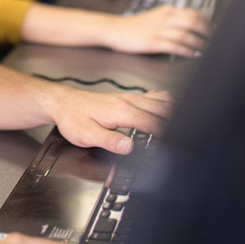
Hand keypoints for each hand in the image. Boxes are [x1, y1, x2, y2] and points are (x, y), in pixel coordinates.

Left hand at [47, 86, 174, 152]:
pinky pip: (152, 96)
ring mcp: (129, 97)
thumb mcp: (87, 135)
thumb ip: (109, 141)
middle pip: (162, 107)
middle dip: (175, 121)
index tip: (171, 145)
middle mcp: (128, 101)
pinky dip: (164, 102)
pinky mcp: (127, 97)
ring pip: (160, 99)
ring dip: (172, 110)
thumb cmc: (72, 118)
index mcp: (121, 111)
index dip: (164, 135)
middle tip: (181, 135)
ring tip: (181, 123)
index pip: (152, 122)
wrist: (63, 103)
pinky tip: (166, 110)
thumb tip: (128, 147)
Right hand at [102, 5, 209, 57]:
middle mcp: (165, 18)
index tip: (214, 29)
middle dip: (207, 31)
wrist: (115, 29)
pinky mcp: (153, 42)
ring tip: (207, 49)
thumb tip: (190, 24)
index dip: (206, 21)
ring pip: (186, 34)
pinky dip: (187, 51)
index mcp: (167, 11)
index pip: (193, 13)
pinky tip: (193, 54)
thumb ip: (172, 18)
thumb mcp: (156, 16)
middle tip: (215, 40)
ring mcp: (159, 30)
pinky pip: (175, 46)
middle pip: (193, 21)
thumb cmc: (135, 25)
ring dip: (199, 43)